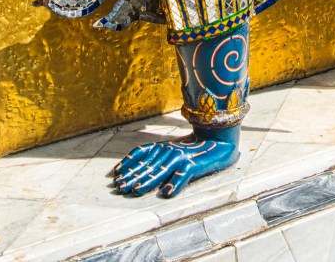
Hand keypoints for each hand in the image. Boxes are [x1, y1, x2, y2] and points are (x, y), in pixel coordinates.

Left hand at [114, 132, 238, 197]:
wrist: (218, 143)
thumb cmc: (191, 151)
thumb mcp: (171, 152)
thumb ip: (155, 160)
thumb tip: (133, 174)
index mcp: (163, 147)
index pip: (142, 152)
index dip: (129, 163)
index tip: (116, 174)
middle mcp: (170, 149)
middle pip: (148, 164)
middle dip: (132, 176)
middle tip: (120, 187)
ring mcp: (182, 156)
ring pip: (161, 169)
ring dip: (148, 180)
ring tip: (136, 190)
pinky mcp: (195, 164)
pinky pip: (184, 174)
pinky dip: (176, 182)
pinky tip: (167, 192)